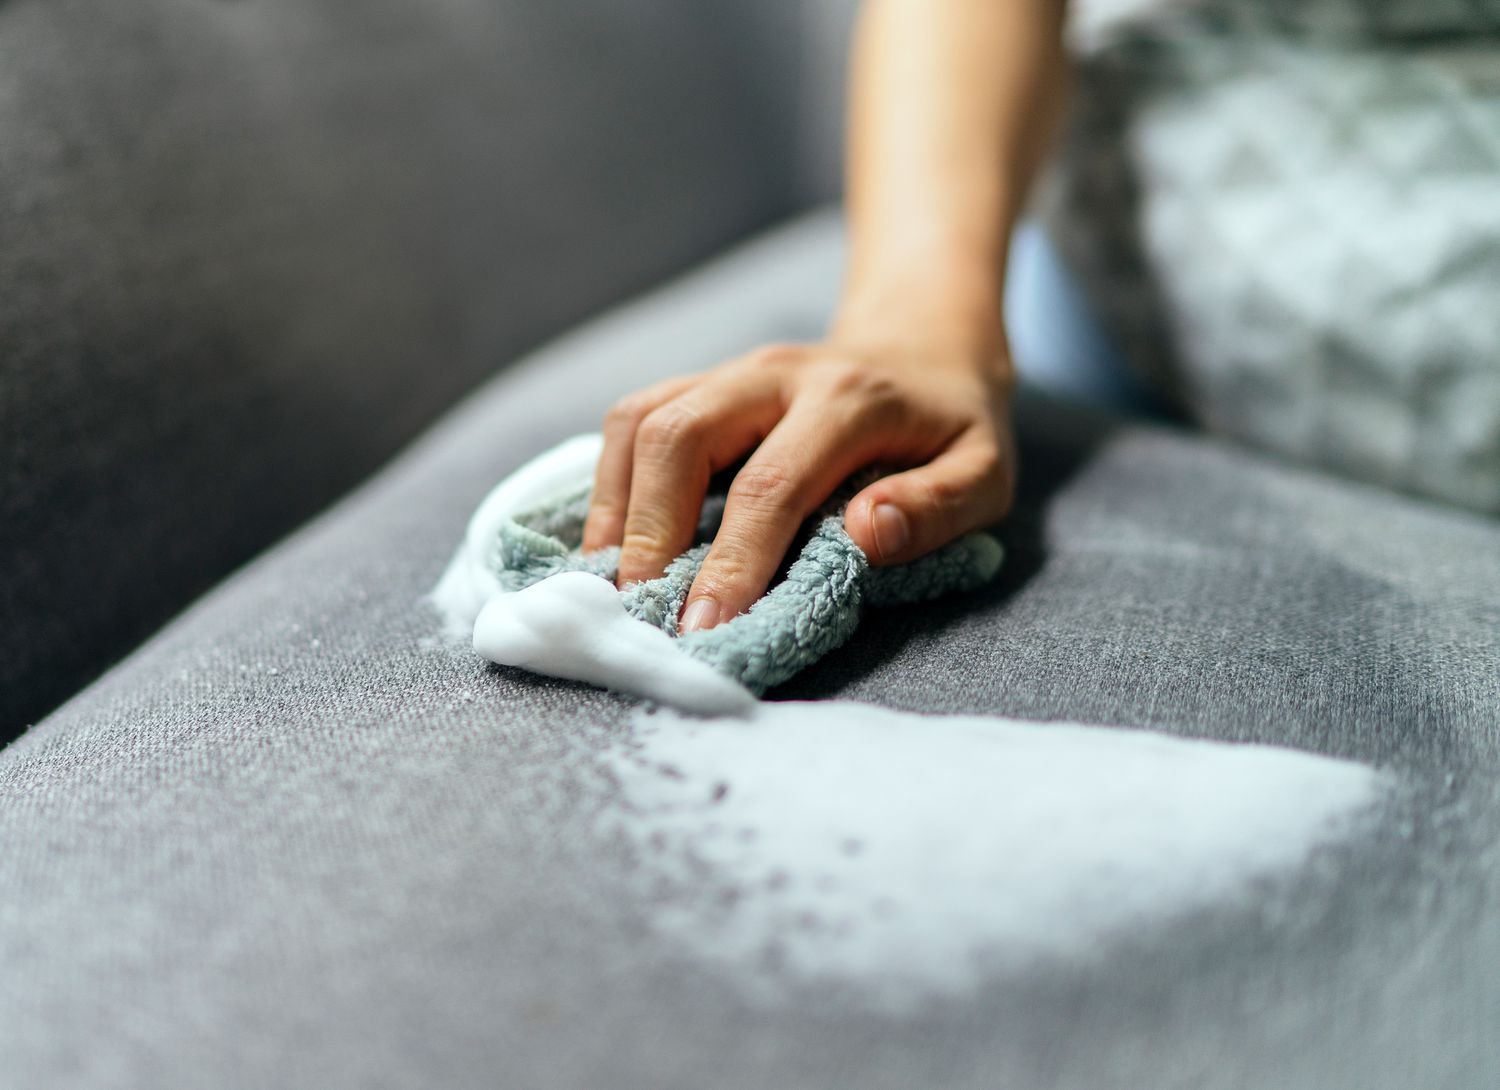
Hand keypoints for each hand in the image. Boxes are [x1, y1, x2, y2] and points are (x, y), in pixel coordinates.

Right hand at [581, 323, 1015, 632]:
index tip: (706, 626)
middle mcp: (775, 373)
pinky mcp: (701, 383)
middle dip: (651, 530)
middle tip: (646, 609)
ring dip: (617, 506)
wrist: (924, 344)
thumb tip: (867, 534)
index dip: (732, 559)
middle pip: (679, 435)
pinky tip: (614, 541)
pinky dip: (612, 483)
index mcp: (849, 399)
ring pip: (641, 419)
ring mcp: (730, 372)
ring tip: (618, 582)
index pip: (771, 483)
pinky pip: (633, 418)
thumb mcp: (986, 471)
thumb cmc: (953, 426)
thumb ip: (937, 505)